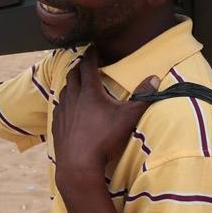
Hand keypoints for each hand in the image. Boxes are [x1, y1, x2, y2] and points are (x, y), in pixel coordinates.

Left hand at [52, 48, 159, 180]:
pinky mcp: (56, 124)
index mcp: (89, 91)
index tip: (94, 48)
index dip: (91, 54)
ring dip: (72, 83)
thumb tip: (155, 78)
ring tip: (79, 83)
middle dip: (80, 66)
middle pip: (73, 74)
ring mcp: (62, 111)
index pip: (88, 64)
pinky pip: (59, 106)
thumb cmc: (104, 139)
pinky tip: (70, 107)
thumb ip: (143, 97)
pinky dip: (65, 101)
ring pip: (64, 89)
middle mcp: (73, 97)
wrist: (78, 164)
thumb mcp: (128, 117)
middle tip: (86, 63)